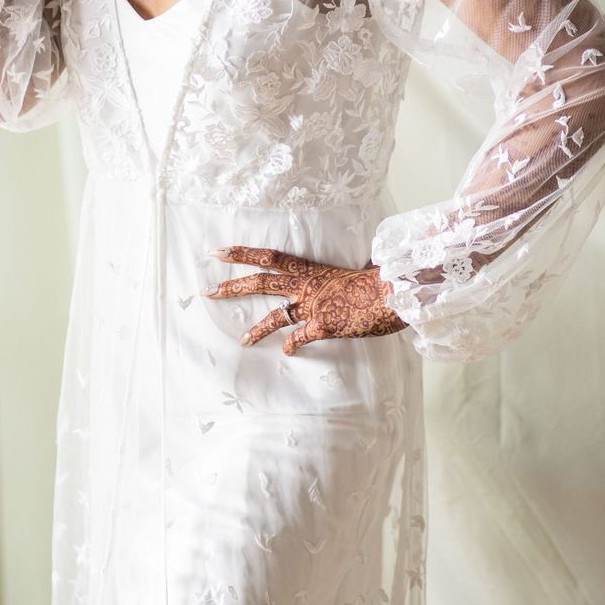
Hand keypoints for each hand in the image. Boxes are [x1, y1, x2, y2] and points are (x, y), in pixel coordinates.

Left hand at [202, 245, 406, 356]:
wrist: (397, 291)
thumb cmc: (379, 281)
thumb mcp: (351, 274)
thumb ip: (334, 279)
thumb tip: (335, 280)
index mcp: (313, 269)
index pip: (270, 257)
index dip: (241, 253)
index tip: (217, 251)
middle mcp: (308, 285)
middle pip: (261, 283)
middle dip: (232, 286)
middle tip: (207, 290)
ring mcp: (314, 305)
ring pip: (275, 316)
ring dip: (256, 329)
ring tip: (240, 340)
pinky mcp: (324, 325)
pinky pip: (301, 337)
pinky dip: (293, 346)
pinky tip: (288, 353)